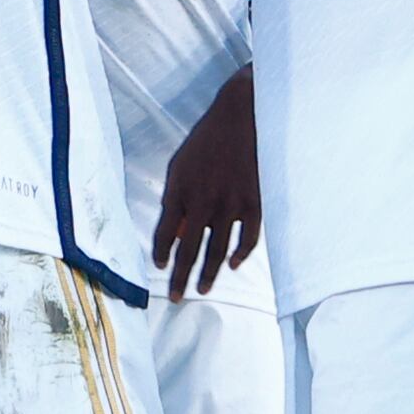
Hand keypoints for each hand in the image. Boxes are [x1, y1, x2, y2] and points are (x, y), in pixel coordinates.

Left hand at [151, 71, 261, 299]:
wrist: (242, 115)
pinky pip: (247, 238)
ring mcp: (230, 203)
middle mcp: (203, 201)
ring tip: (202, 290)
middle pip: (189, 250)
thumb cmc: (207, 140)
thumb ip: (176, 199)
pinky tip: (233, 265)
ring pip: (217, 250)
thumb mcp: (181, 164)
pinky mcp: (254, 202)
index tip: (159, 269)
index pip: (165, 233)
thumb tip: (177, 233)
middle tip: (175, 298)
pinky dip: (240, 255)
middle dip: (180, 277)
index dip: (161, 254)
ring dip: (209, 274)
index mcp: (179, 189)